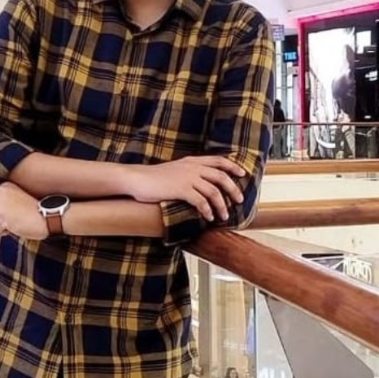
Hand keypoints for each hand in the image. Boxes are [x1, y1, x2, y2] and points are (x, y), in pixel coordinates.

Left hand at [0, 184, 48, 240]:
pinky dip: (5, 233)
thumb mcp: (20, 200)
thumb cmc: (39, 212)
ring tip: (17, 222)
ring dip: (2, 227)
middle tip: (15, 220)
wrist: (50, 216)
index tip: (9, 216)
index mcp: (4, 186)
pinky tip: (17, 226)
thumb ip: (5, 202)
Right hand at [126, 156, 246, 222]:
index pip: (218, 160)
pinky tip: (209, 217)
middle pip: (221, 176)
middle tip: (239, 200)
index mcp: (192, 161)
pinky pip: (201, 201)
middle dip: (233, 189)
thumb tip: (200, 183)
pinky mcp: (181, 190)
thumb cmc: (153, 177)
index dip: (232, 166)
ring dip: (221, 205)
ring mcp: (187, 178)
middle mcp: (192, 167)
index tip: (242, 174)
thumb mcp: (174, 169)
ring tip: (224, 216)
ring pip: (213, 191)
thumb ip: (188, 172)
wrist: (136, 178)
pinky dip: (207, 210)